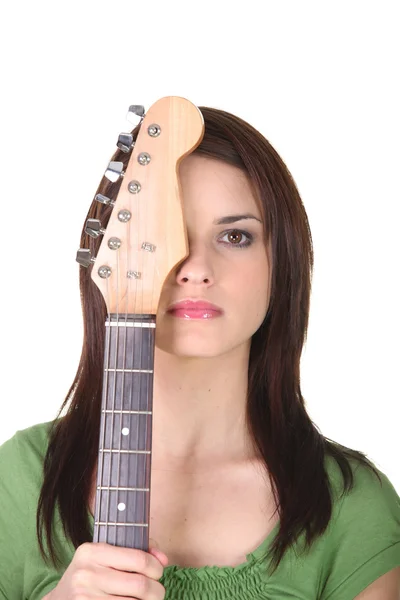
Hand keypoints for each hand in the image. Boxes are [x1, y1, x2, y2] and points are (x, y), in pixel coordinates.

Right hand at [43, 540, 168, 598]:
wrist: (60, 599)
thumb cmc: (90, 575)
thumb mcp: (105, 556)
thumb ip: (136, 550)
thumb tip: (163, 558)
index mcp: (92, 551)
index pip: (139, 559)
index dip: (156, 568)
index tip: (158, 572)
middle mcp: (87, 574)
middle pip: (140, 585)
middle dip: (156, 591)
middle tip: (157, 592)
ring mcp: (85, 597)